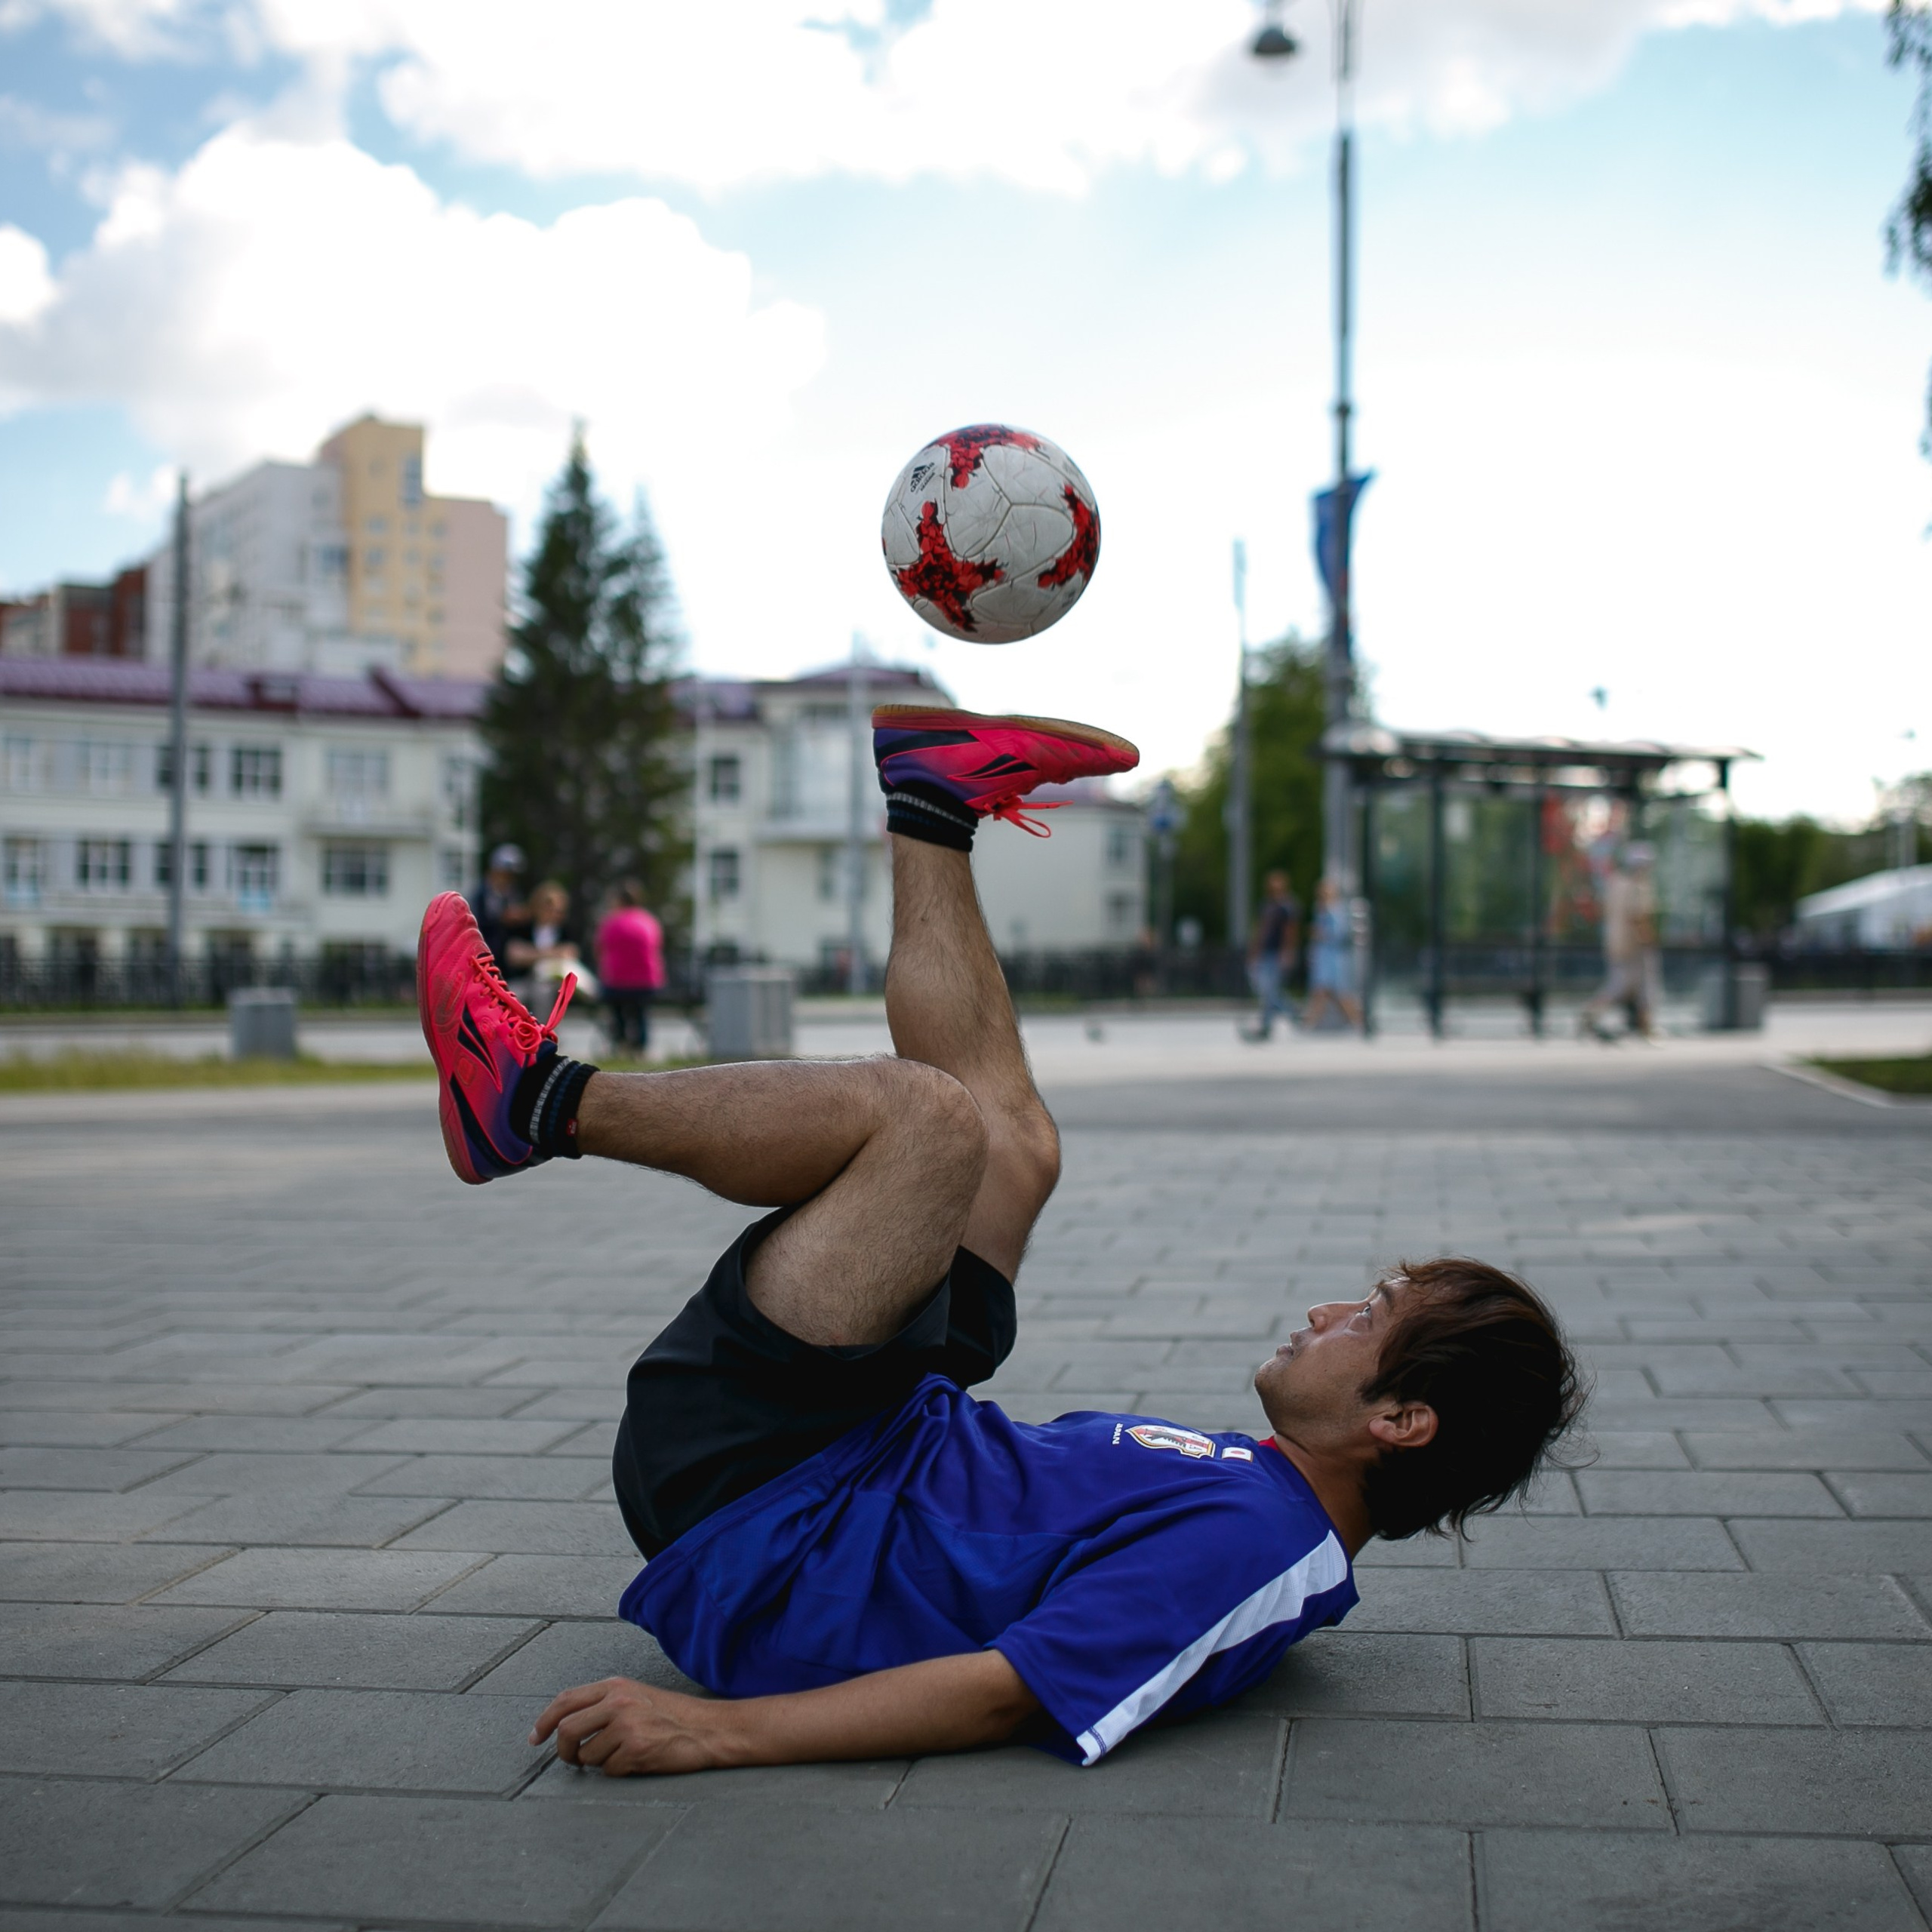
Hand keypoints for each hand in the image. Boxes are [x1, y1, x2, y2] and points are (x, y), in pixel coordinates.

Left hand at [529, 1676, 723, 1776]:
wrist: (709, 1729)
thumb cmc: (673, 1715)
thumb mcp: (636, 1696)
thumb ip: (604, 1704)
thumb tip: (567, 1724)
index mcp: (616, 1686)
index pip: (566, 1700)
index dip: (545, 1720)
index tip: (535, 1737)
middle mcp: (618, 1702)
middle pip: (567, 1730)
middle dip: (563, 1751)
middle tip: (571, 1760)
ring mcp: (627, 1726)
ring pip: (587, 1755)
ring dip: (599, 1762)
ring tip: (622, 1755)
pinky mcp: (636, 1750)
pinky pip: (609, 1770)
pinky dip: (619, 1771)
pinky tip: (638, 1761)